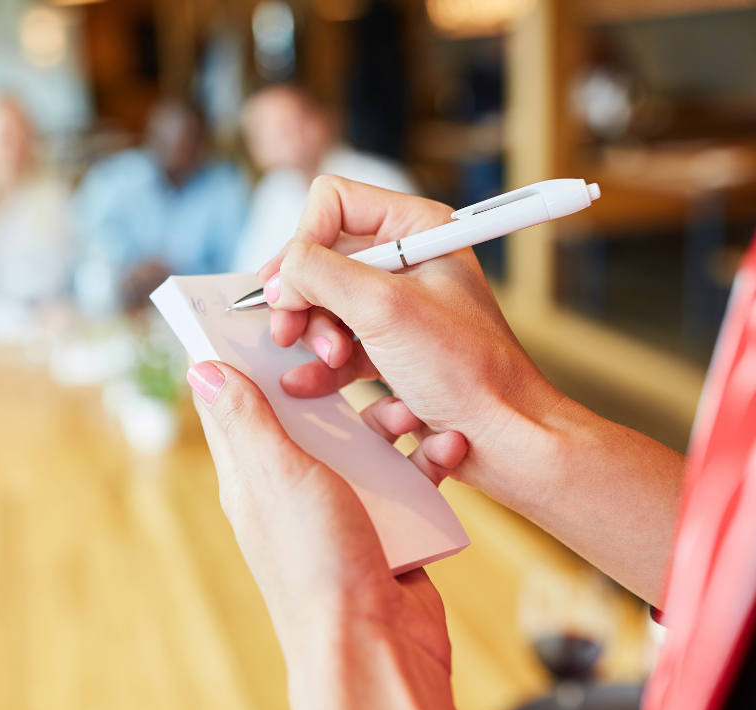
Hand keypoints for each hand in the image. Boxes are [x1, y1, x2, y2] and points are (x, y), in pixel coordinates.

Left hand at [187, 360, 477, 709]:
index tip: (268, 313)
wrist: (377, 648)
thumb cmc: (317, 566)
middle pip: (310, 414)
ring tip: (416, 411)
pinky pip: (407, 477)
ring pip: (367, 441)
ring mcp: (343, 507)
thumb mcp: (278, 477)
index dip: (245, 357)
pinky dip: (428, 460)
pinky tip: (448, 447)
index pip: (237, 405)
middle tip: (358, 350)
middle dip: (338, 381)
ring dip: (394, 419)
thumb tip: (202, 370)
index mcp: (252, 477)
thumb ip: (247, 422)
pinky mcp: (388, 525)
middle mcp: (294, 488)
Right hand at [257, 175, 560, 499]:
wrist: (502, 435)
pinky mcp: (389, 348)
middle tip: (291, 332)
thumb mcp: (385, 309)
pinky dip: (322, 365)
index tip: (291, 288)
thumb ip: (320, 276)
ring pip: (323, 304)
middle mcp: (405, 260)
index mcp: (417, 229)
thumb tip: (278, 276)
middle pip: (320, 257)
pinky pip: (337, 344)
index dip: (303, 241)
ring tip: (329, 362)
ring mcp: (395, 306)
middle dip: (304, 297)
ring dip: (315, 336)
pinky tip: (311, 384)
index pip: (332, 203)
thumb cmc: (467, 369)